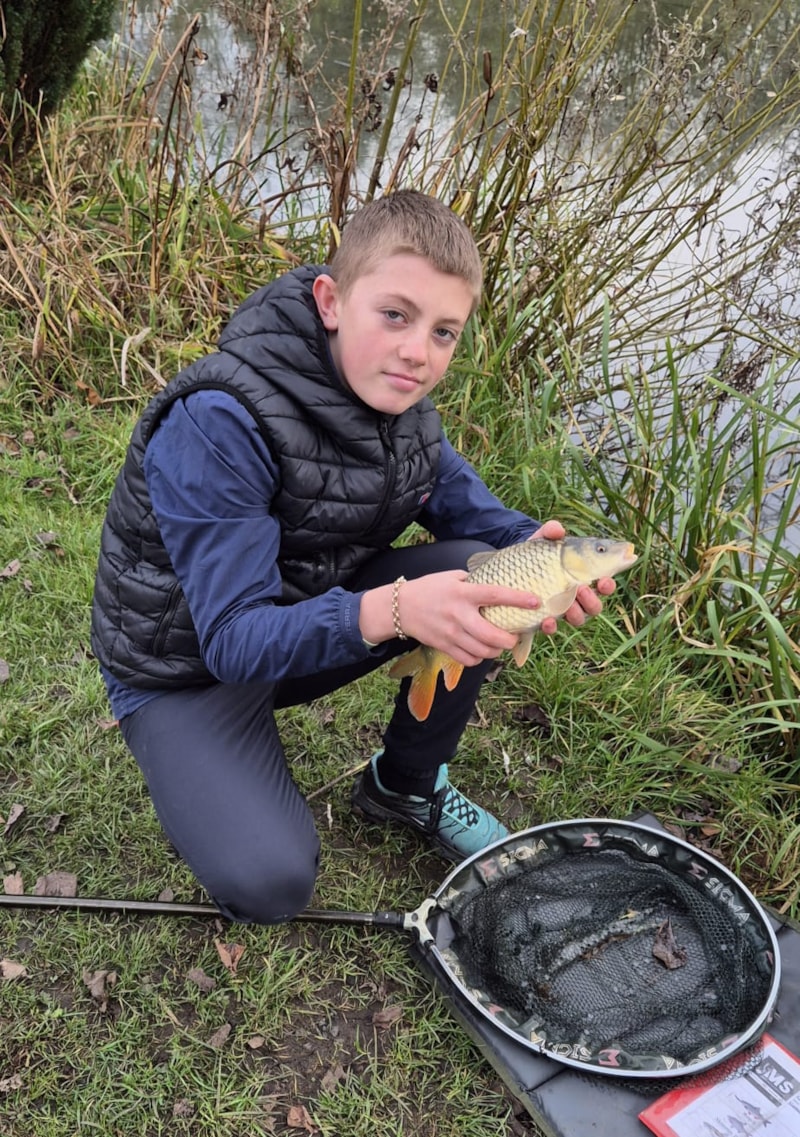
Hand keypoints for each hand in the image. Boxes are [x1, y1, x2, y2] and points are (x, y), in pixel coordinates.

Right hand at [394, 570, 542, 667]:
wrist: (400, 607)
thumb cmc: (429, 588)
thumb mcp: (452, 577)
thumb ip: (474, 582)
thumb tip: (499, 584)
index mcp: (463, 593)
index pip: (495, 595)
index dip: (517, 599)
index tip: (535, 601)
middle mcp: (458, 614)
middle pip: (491, 635)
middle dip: (509, 640)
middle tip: (514, 638)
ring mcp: (451, 633)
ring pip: (482, 652)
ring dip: (496, 651)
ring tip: (499, 645)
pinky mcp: (444, 647)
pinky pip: (469, 660)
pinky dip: (479, 658)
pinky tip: (481, 651)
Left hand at [529, 519, 615, 633]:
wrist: (511, 569)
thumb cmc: (536, 555)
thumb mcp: (541, 542)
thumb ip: (550, 532)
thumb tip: (557, 528)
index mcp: (583, 577)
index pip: (603, 584)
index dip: (608, 585)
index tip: (604, 580)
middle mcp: (576, 597)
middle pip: (594, 606)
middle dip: (593, 600)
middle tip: (583, 589)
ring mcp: (561, 609)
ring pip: (578, 618)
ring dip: (576, 613)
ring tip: (568, 603)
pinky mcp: (544, 618)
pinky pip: (552, 628)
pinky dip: (551, 626)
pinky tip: (547, 620)